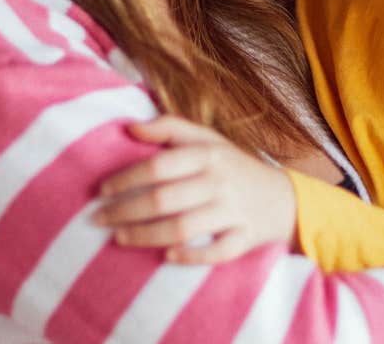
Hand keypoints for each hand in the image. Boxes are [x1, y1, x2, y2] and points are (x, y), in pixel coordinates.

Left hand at [93, 115, 296, 263]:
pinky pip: (216, 252)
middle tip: (98, 219)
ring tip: (119, 238)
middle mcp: (220, 181)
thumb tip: (130, 127)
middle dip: (124, 211)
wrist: (285, 198)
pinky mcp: (244, 237)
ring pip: (183, 228)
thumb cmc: (234, 166)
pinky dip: (190, 256)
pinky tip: (167, 256)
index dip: (125, 178)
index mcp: (208, 154)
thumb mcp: (208, 139)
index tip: (101, 190)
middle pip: (164, 199)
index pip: (158, 166)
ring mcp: (233, 211)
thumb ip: (170, 128)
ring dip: (146, 236)